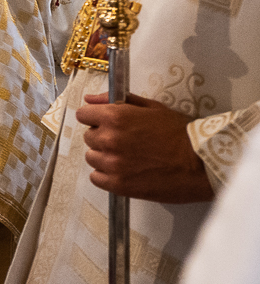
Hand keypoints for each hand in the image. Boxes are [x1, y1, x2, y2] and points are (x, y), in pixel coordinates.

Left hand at [75, 93, 215, 202]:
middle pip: (89, 137)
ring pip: (92, 157)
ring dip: (105, 156)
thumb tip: (90, 98)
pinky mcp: (119, 185)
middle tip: (126, 141)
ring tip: (128, 157)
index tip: (105, 122)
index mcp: (115, 117)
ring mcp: (112, 164)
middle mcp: (109, 139)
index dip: (95, 117)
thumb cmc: (181, 134)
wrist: (201, 163)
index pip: (83, 114)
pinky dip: (106, 175)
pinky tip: (125, 171)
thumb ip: (115, 100)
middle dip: (103, 137)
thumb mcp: (151, 107)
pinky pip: (96, 178)